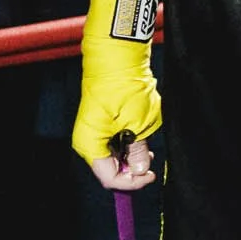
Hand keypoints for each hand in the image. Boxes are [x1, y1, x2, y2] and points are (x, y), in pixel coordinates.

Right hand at [74, 0, 162, 189]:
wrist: (116, 57)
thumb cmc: (124, 87)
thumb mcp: (139, 122)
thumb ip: (139, 150)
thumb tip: (141, 170)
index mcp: (90, 145)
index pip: (109, 178)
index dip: (131, 182)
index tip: (151, 175)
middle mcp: (87, 141)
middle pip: (111, 168)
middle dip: (133, 167)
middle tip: (152, 159)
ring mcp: (93, 131)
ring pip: (114, 155)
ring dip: (132, 153)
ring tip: (148, 142)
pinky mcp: (100, 122)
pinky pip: (115, 140)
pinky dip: (129, 141)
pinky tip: (141, 132)